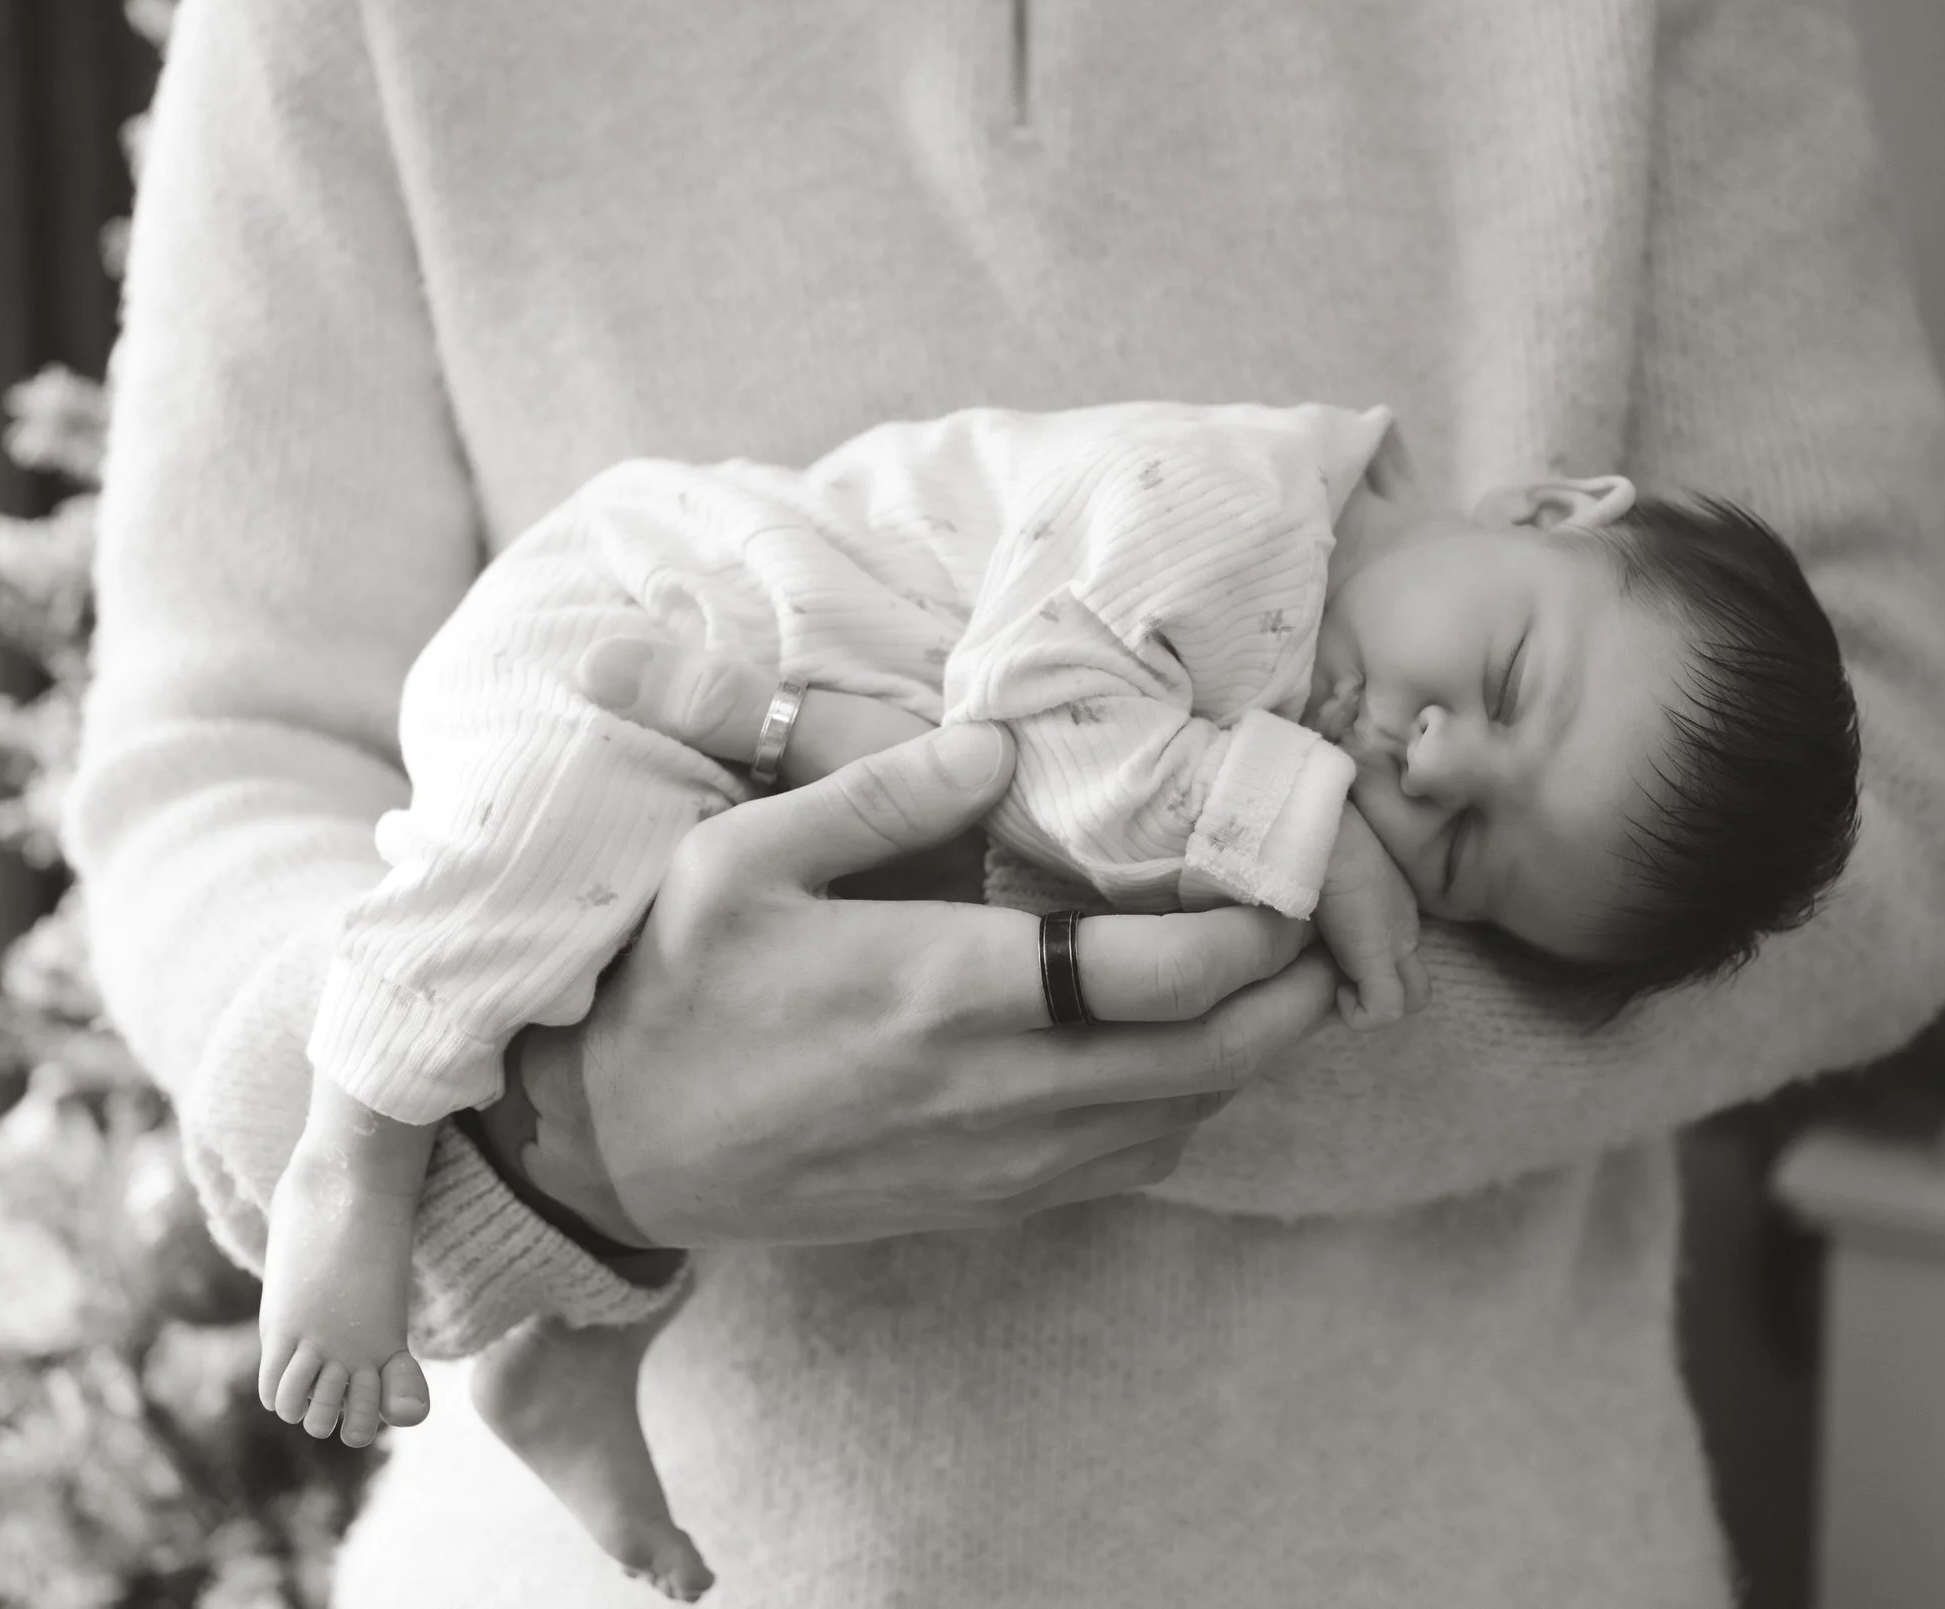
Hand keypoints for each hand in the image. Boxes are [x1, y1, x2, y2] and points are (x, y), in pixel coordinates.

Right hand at [479, 654, 1335, 1249]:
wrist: (615, 1150)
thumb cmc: (672, 990)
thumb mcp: (738, 862)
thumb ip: (875, 795)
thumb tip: (996, 744)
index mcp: (946, 992)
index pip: (1160, 973)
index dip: (1256, 925)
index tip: (1290, 867)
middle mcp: (996, 1091)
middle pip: (1213, 1058)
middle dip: (1297, 992)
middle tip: (1329, 919)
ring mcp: (999, 1162)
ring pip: (1187, 1117)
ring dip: (1253, 1049)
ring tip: (1275, 968)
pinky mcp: (988, 1202)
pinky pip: (1132, 1161)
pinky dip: (1190, 1102)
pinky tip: (1184, 1044)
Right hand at [1314, 804, 1429, 1030]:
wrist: (1311, 823)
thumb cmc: (1305, 837)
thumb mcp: (1313, 871)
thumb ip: (1317, 895)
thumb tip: (1286, 916)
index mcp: (1389, 902)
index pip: (1400, 952)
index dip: (1368, 968)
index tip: (1328, 959)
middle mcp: (1401, 925)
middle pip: (1418, 981)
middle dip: (1380, 991)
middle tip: (1335, 979)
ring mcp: (1395, 941)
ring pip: (1411, 1000)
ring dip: (1368, 1002)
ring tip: (1331, 984)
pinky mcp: (1377, 955)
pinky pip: (1385, 1011)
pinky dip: (1357, 1013)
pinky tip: (1331, 989)